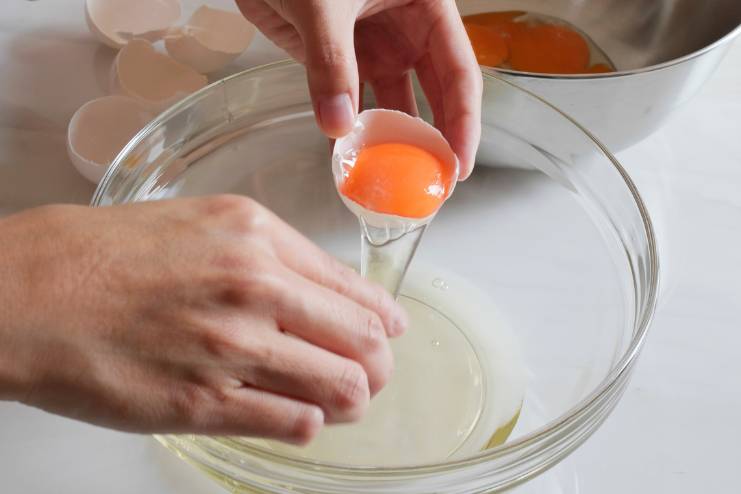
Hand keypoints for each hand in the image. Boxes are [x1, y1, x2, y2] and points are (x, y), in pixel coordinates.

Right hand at [0, 196, 405, 443]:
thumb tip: (322, 292)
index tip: (391, 331)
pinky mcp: (205, 403)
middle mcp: (255, 288)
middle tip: (374, 373)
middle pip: (362, 340)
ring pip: (340, 387)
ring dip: (352, 398)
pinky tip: (297, 416)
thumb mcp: (203, 222)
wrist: (31, 292)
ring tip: (344, 400)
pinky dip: (308, 424)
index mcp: (258, 238)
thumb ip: (268, 254)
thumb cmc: (106, 253)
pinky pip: (294, 424)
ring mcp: (233, 348)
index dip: (384, 318)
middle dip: (379, 363)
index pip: (355, 289)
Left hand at [236, 0, 481, 178]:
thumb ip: (331, 61)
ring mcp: (372, 47)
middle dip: (434, 140)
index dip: (463, 122)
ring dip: (390, 142)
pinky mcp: (338, 59)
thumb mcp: (325, 3)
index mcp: (425, 7)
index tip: (459, 164)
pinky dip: (349, 131)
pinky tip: (349, 160)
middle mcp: (405, 31)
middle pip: (433, 96)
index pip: (459, 73)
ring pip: (391, 105)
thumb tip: (338, 125)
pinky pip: (349, 103)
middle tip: (432, 185)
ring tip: (391, 182)